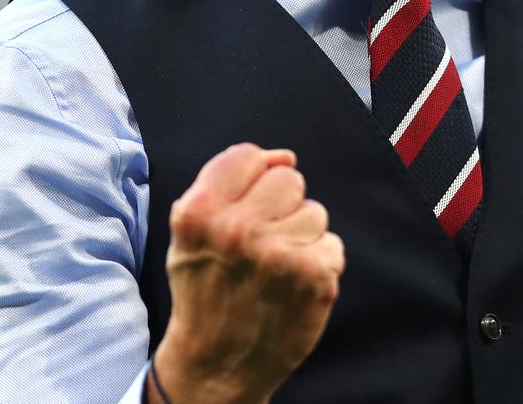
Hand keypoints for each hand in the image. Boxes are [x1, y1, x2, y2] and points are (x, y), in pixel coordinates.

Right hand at [149, 143, 344, 403]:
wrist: (216, 366)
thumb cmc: (205, 289)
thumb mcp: (191, 231)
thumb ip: (227, 181)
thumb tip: (285, 156)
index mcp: (199, 213)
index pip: (247, 156)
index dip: (252, 179)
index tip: (246, 207)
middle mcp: (237, 230)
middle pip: (288, 178)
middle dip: (280, 206)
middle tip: (263, 242)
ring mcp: (278, 255)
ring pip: (314, 210)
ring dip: (301, 236)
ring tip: (277, 268)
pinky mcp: (314, 277)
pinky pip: (332, 243)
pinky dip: (318, 263)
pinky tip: (294, 286)